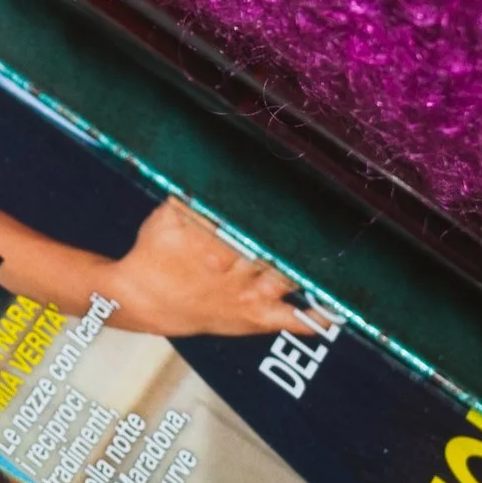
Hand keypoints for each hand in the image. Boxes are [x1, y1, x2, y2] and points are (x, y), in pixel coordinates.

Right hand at [108, 197, 333, 344]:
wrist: (145, 299)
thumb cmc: (156, 251)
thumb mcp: (167, 214)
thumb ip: (191, 194)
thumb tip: (205, 163)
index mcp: (214, 240)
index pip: (250, 220)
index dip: (273, 207)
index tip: (291, 193)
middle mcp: (236, 268)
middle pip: (273, 246)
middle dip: (293, 234)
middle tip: (322, 216)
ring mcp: (249, 295)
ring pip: (286, 277)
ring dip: (308, 265)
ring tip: (333, 249)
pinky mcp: (256, 317)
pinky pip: (291, 319)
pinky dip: (315, 316)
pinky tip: (335, 308)